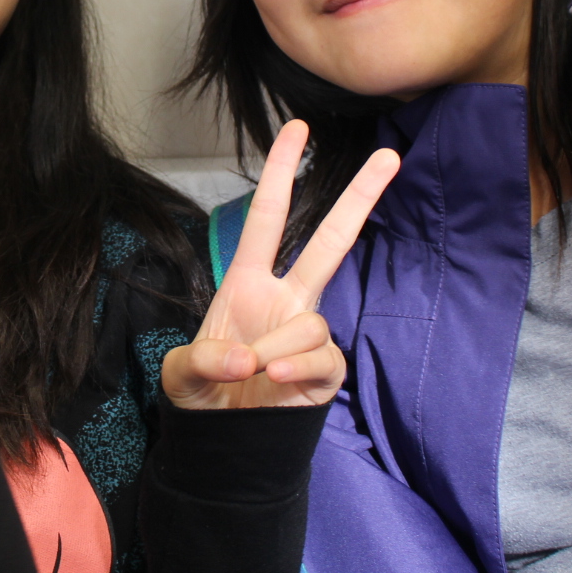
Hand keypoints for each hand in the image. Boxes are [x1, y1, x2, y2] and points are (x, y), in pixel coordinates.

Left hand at [162, 120, 399, 409]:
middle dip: (359, 198)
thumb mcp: (181, 374)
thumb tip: (248, 358)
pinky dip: (296, 368)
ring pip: (312, 320)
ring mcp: (307, 334)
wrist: (222, 443)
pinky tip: (274, 381)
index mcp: (248, 282)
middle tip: (390, 155)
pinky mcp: (326, 371)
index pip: (269, 217)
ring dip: (279, 347)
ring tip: (253, 372)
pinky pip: (322, 358)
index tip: (297, 128)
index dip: (281, 173)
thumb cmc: (202, 395)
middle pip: (330, 240)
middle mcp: (285, 299)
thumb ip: (203, 361)